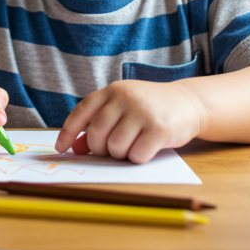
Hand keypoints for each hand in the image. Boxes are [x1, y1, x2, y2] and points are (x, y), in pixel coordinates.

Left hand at [56, 80, 205, 163]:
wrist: (188, 103)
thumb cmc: (149, 109)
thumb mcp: (122, 109)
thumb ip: (98, 125)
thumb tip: (74, 147)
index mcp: (112, 90)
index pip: (81, 112)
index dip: (68, 132)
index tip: (61, 149)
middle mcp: (125, 98)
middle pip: (97, 134)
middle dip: (100, 149)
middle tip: (112, 149)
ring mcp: (143, 111)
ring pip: (116, 147)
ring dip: (121, 155)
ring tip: (132, 146)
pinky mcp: (160, 128)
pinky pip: (136, 155)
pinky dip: (137, 158)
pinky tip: (146, 148)